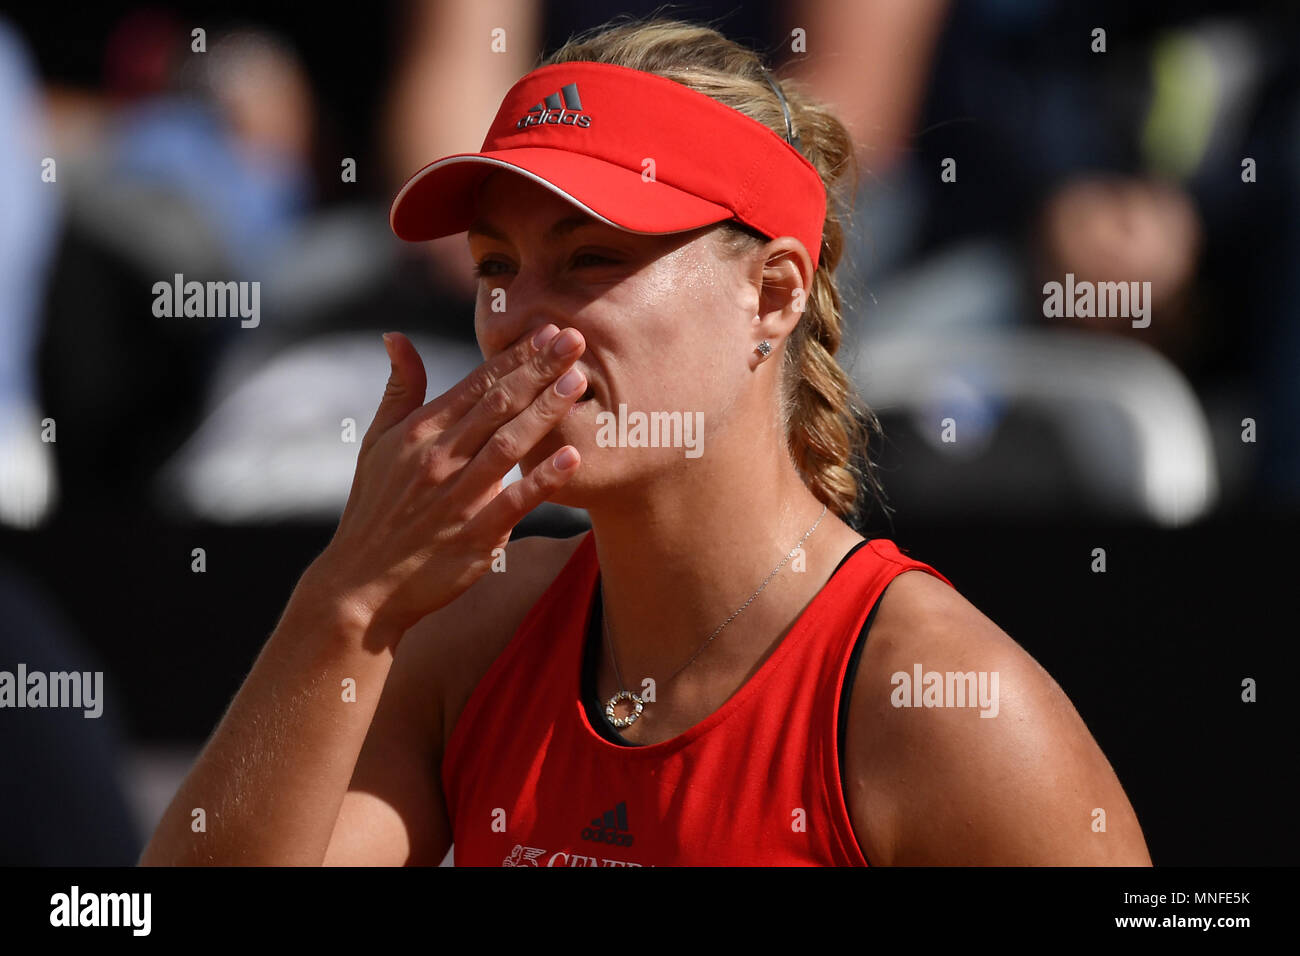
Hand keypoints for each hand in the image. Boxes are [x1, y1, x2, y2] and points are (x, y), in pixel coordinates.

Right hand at [309, 325, 586, 640]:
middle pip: (498, 405)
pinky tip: (572, 457)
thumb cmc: (376, 509)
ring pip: (509, 446)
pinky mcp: (473, 537)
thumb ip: (398, 390)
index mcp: (420, 432)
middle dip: (539, 369)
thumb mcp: (376, 444)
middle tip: (576, 339)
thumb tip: (397, 336)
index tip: (549, 330)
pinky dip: (542, 481)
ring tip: (579, 382)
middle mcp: (440, 459)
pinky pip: (514, 503)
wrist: (362, 586)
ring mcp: (458, 498)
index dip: (516, 356)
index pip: (476, 384)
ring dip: (545, 412)